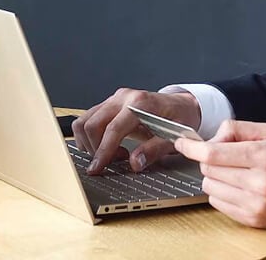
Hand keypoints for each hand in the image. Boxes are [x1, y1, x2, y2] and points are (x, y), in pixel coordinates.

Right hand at [71, 87, 201, 174]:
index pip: (113, 128)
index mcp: (140, 103)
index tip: (97, 168)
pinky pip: (88, 119)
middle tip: (113, 162)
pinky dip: (90, 137)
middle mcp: (124, 97)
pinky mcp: (109, 104)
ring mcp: (114, 99)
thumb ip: (155, 150)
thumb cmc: (179, 118)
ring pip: (85, 120)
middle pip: (93, 124)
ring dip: (90, 143)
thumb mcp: (174, 137)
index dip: (103, 151)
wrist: (180, 105)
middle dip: (96, 149)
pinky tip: (107, 146)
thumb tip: (135, 163)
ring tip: (111, 154)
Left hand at [172, 120, 265, 228]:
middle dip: (210, 159)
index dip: (192, 147)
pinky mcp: (253, 220)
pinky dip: (222, 193)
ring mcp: (256, 205)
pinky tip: (240, 187)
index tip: (182, 142)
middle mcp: (260, 183)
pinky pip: (218, 204)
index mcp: (264, 156)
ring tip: (238, 173)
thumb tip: (210, 138)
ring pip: (210, 187)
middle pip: (209, 169)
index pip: (213, 153)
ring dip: (216, 177)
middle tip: (227, 156)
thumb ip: (238, 129)